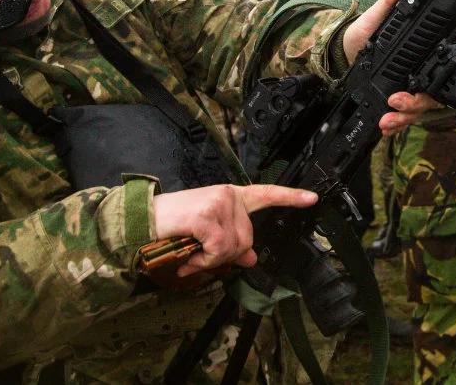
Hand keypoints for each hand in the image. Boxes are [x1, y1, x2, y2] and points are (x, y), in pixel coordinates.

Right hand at [152, 184, 318, 276]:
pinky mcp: (207, 216)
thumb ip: (231, 242)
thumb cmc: (173, 226)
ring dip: (212, 259)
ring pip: (234, 247)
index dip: (290, 197)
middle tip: (200, 255)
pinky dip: (204, 260)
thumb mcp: (206, 233)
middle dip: (226, 254)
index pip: (266, 194)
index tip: (312, 198)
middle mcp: (228, 195)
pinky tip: (189, 257)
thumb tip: (251, 258)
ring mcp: (218, 203)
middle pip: (247, 239)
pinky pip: (219, 250)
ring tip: (192, 255)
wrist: (143, 221)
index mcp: (231, 196)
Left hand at [343, 0, 440, 134]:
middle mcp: (422, 73)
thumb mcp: (377, 15)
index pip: (449, 64)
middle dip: (415, 103)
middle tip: (397, 100)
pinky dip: (396, 125)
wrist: (343, 50)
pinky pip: (403, 118)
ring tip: (386, 120)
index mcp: (425, 52)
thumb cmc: (364, 31)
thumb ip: (392, 0)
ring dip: (404, 117)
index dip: (455, 73)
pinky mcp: (397, 103)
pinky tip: (386, 127)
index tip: (435, 78)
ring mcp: (411, 90)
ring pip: (418, 110)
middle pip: (432, 95)